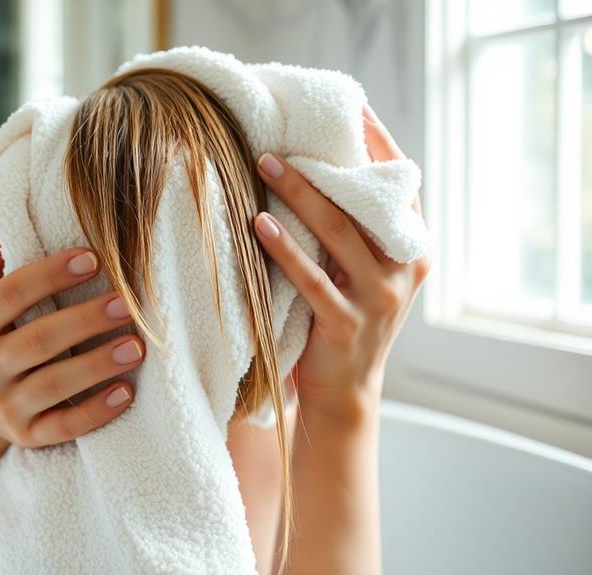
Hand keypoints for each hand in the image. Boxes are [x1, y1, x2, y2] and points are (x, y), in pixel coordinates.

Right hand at [0, 230, 142, 453]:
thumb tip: (5, 211)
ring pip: (54, 384)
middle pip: (38, 340)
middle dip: (84, 320)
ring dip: (97, 365)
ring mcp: (5, 405)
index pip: (12, 293)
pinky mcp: (27, 435)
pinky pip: (63, 427)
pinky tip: (126, 394)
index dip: (51, 274)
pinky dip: (94, 413)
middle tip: (126, 303)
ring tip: (137, 346)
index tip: (93, 257)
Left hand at [252, 106, 430, 423]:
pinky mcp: (348, 325)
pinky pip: (313, 280)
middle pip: (363, 202)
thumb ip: (351, 226)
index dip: (375, 143)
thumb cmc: (342, 316)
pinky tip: (259, 225)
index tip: (348, 108)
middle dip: (323, 164)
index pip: (399, 182)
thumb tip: (310, 162)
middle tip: (280, 138)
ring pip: (339, 234)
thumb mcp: (358, 269)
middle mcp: (404, 268)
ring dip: (300, 195)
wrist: (344, 391)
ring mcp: (380, 298)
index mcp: (412, 246)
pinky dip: (285, 250)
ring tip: (264, 165)